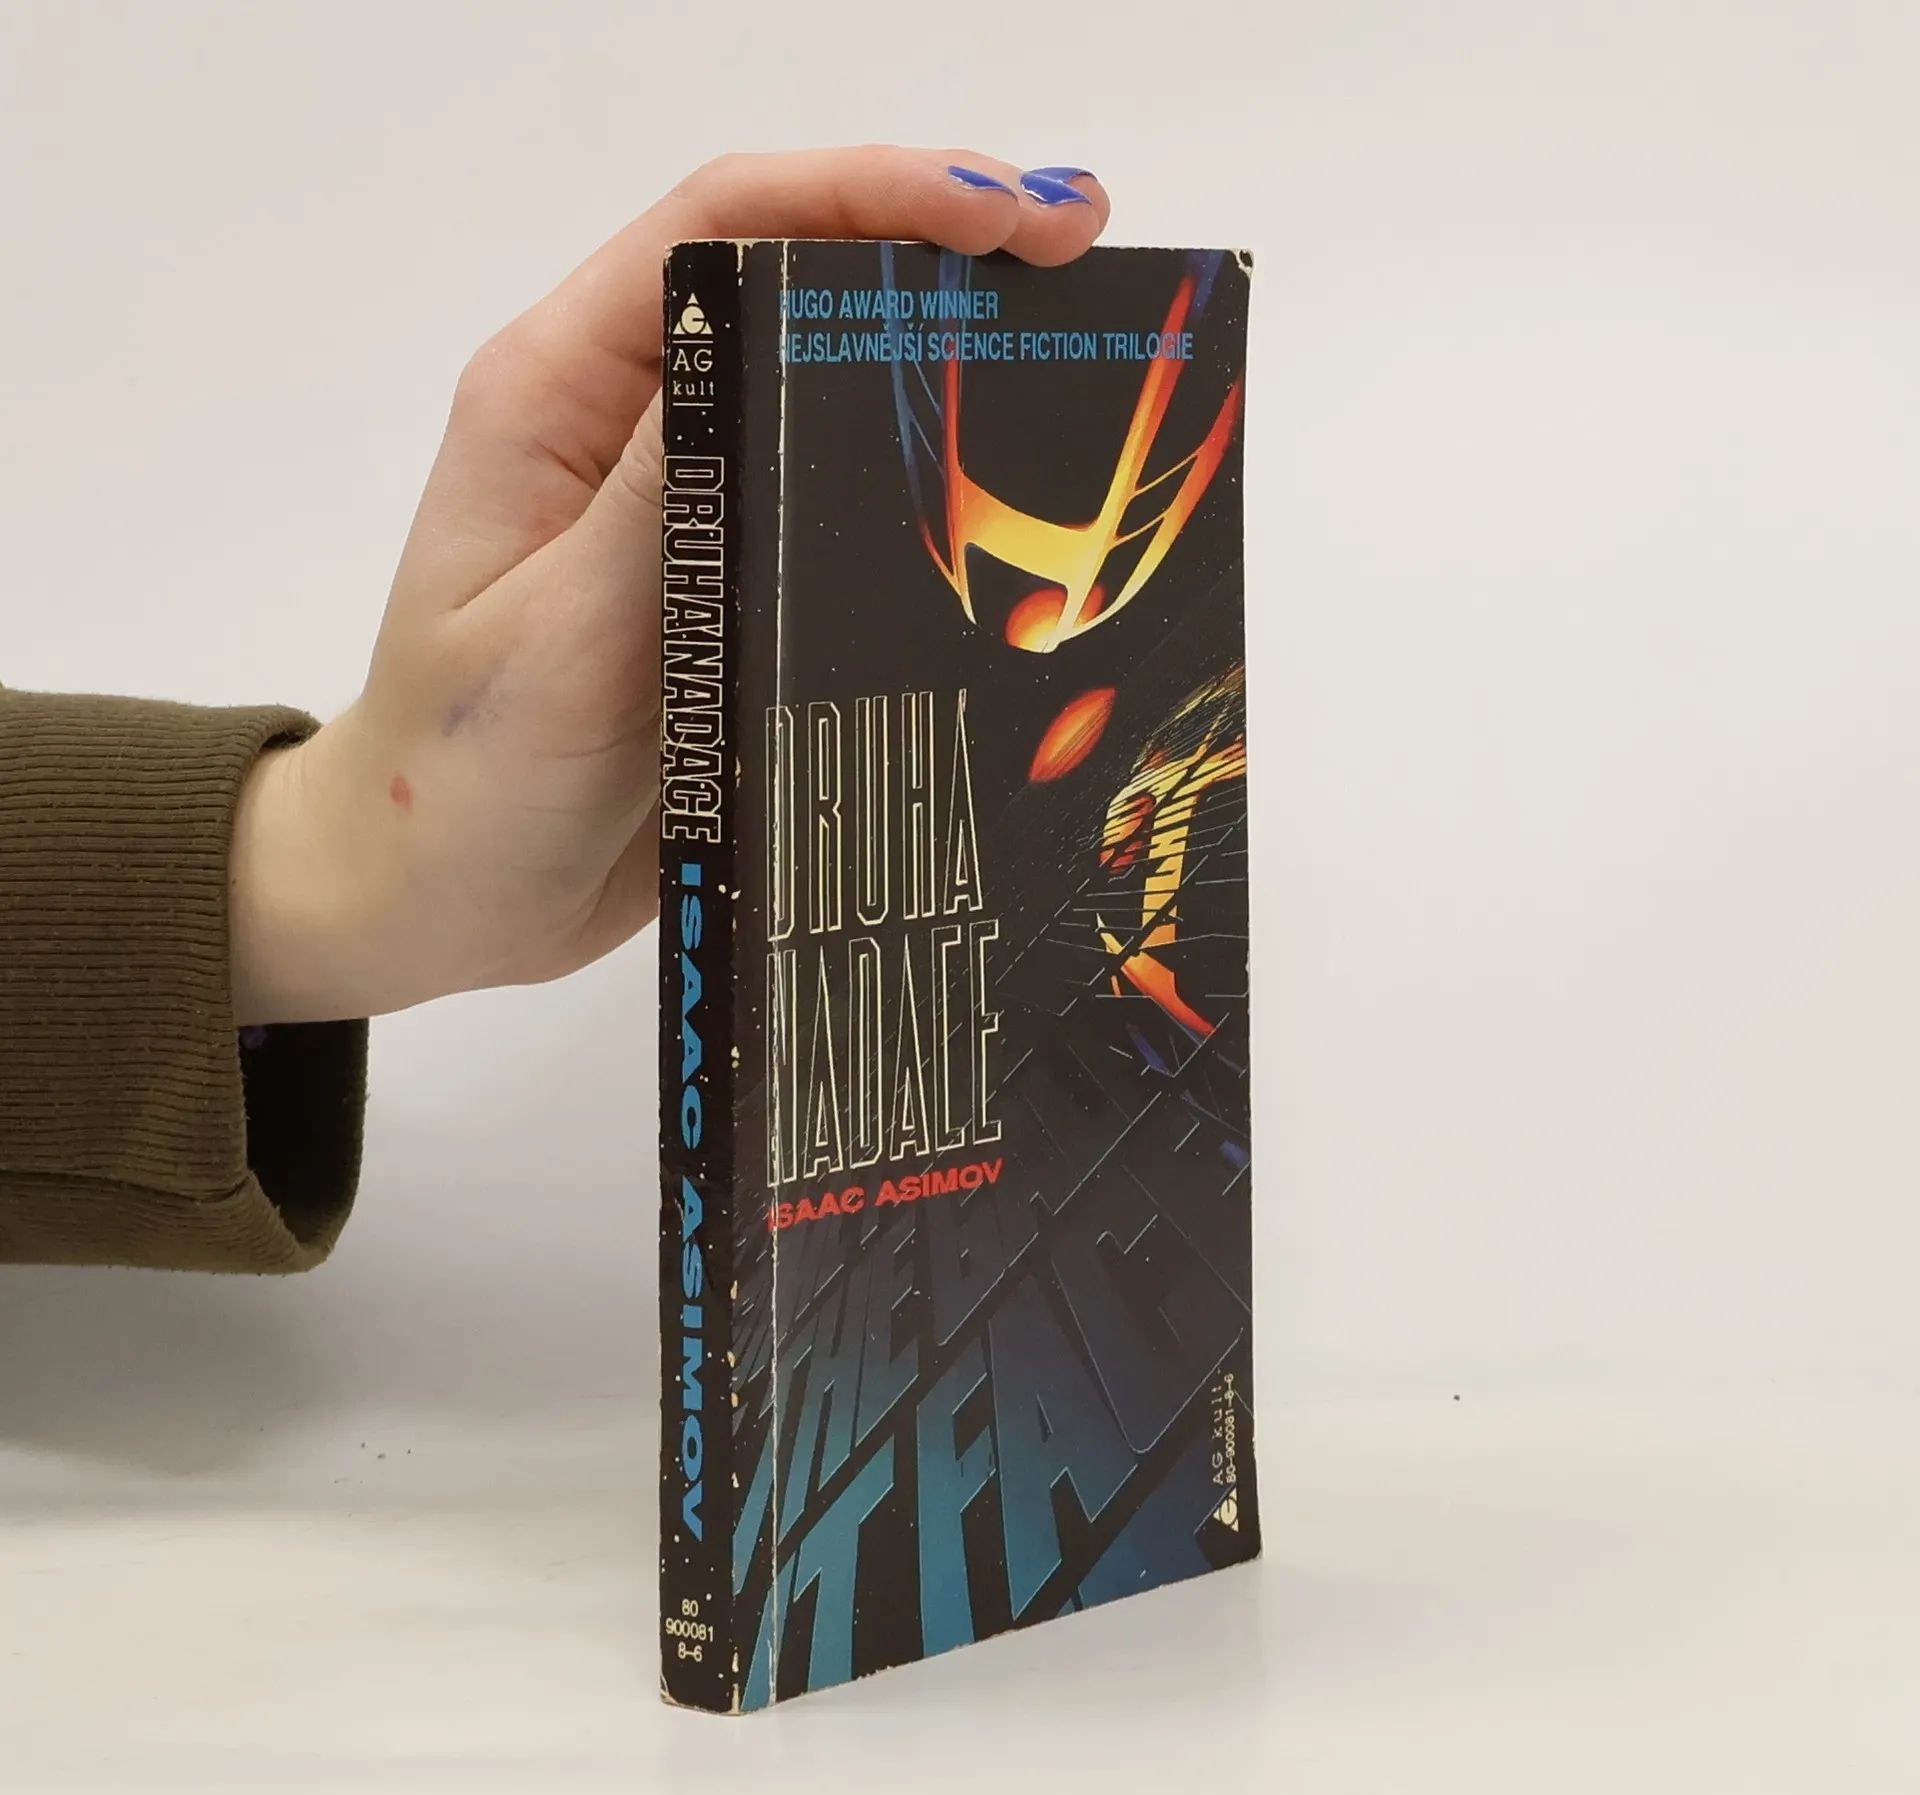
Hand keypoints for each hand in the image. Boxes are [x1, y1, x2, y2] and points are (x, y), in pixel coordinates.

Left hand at [230, 148, 1109, 1024]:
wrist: (441, 900)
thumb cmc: (459, 780)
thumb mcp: (555, 641)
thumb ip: (657, 502)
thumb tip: (768, 342)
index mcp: (559, 398)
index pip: (719, 228)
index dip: (867, 192)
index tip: (1001, 215)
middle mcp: (630, 430)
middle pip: (791, 282)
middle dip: (935, 250)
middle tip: (1077, 255)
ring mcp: (686, 509)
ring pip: (827, 391)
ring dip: (943, 358)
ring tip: (1075, 345)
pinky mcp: (727, 586)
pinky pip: (836, 507)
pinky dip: (924, 483)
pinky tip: (1009, 495)